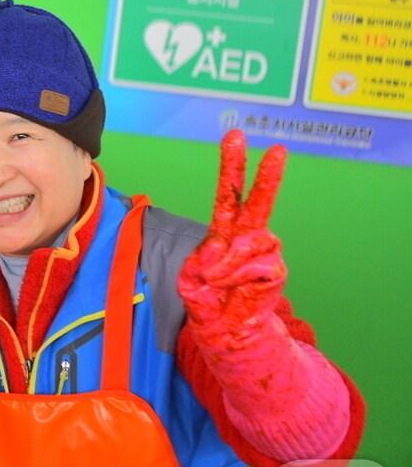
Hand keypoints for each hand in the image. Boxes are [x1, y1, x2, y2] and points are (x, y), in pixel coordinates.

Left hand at [178, 130, 287, 327]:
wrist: (224, 329)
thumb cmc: (206, 297)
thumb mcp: (190, 277)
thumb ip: (201, 260)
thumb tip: (219, 249)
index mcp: (224, 228)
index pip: (229, 192)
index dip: (232, 165)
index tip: (236, 136)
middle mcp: (247, 234)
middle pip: (259, 201)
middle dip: (267, 176)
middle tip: (277, 150)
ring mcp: (264, 251)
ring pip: (249, 244)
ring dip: (227, 264)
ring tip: (218, 281)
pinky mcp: (275, 270)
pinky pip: (257, 266)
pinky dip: (238, 277)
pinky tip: (235, 288)